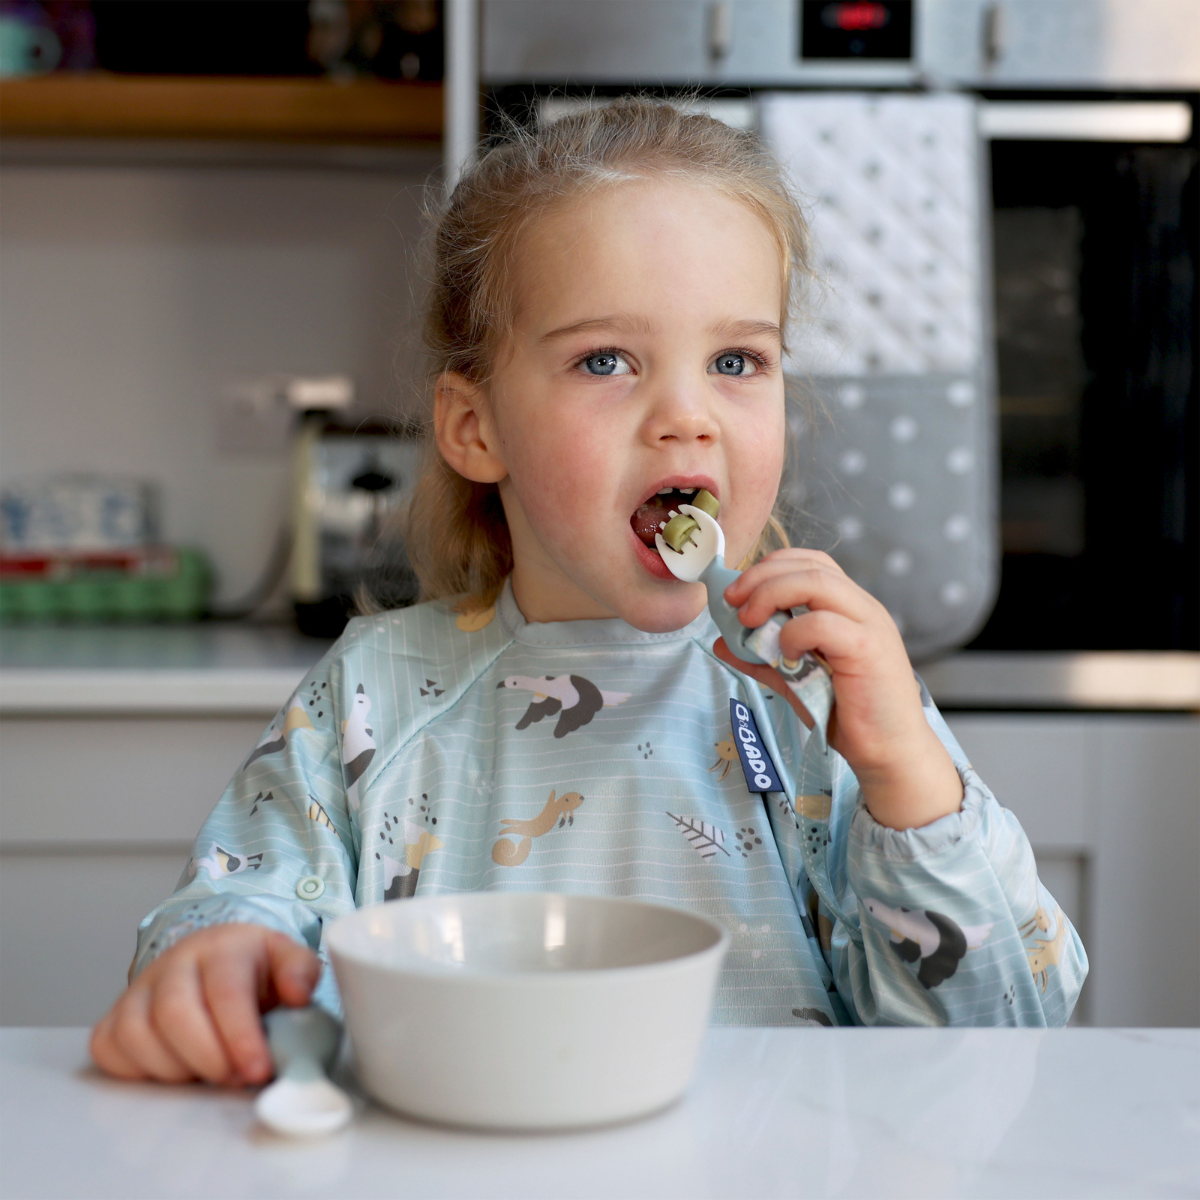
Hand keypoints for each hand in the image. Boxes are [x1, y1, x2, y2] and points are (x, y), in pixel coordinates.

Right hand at [90, 923, 319, 1086]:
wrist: (215, 961)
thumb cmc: (254, 970)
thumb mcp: (287, 960)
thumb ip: (301, 972)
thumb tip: (298, 994)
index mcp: (222, 947)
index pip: (224, 990)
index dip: (240, 1036)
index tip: (258, 1070)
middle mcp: (174, 963)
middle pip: (174, 1012)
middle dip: (208, 1057)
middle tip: (235, 1079)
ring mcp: (139, 989)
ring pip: (137, 1034)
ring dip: (175, 1069)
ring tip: (208, 1075)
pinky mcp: (115, 1016)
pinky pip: (109, 1049)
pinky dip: (137, 1071)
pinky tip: (173, 1073)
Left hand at [714, 548, 962, 830]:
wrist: (889, 754)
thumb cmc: (846, 716)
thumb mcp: (794, 681)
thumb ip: (761, 659)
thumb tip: (722, 643)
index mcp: (849, 608)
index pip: (811, 562)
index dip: (770, 567)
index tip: (736, 591)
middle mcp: (863, 608)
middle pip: (810, 565)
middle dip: (761, 575)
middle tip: (731, 601)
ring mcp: (869, 625)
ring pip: (817, 581)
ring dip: (771, 594)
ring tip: (748, 620)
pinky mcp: (867, 649)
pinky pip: (823, 623)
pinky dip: (794, 632)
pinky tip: (785, 654)